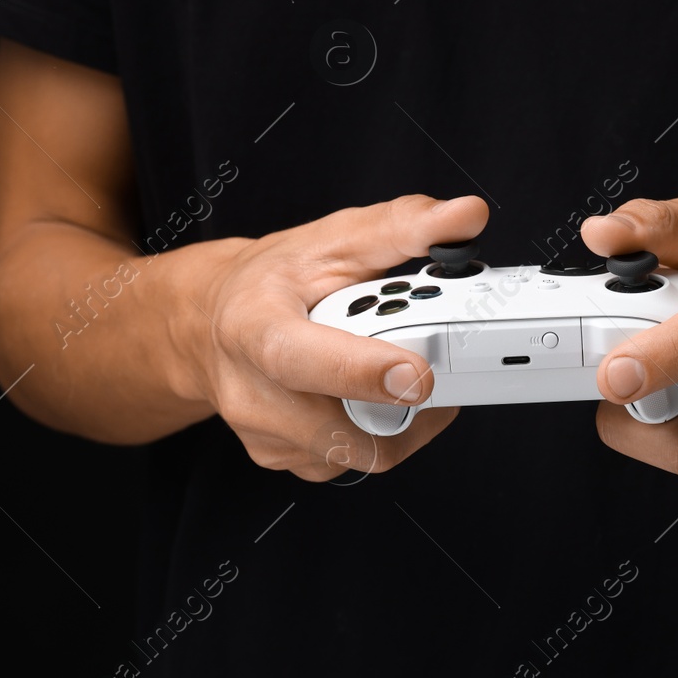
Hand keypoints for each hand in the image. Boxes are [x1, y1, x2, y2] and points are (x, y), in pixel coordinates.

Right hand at [189, 194, 488, 480]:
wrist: (212, 323)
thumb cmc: (271, 281)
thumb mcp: (330, 238)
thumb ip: (401, 226)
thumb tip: (465, 216)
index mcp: (253, 326)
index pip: (301, 360)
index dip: (362, 373)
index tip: (417, 374)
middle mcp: (250, 391)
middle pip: (344, 427)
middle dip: (404, 402)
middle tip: (434, 362)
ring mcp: (265, 435)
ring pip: (360, 452)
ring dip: (398, 418)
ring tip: (397, 369)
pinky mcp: (282, 460)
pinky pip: (351, 461)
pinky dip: (377, 431)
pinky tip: (370, 394)